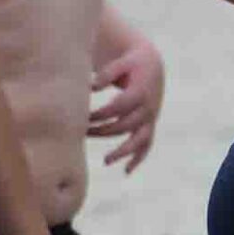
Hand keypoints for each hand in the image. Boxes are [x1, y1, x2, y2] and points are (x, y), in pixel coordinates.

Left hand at [90, 37, 165, 172]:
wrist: (151, 63)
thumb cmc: (130, 62)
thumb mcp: (120, 62)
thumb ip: (106, 74)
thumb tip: (91, 87)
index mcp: (141, 91)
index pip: (118, 108)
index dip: (100, 114)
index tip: (83, 117)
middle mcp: (149, 107)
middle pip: (125, 125)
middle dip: (103, 130)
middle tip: (82, 132)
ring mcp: (151, 118)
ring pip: (139, 140)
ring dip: (123, 152)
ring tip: (105, 162)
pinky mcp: (149, 124)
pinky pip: (147, 146)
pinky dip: (138, 159)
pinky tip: (126, 172)